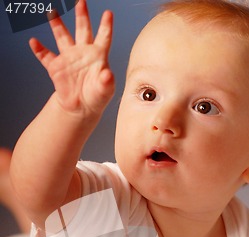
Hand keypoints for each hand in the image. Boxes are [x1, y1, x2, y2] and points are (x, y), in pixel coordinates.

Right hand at [29, 0, 114, 117]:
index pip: (103, 37)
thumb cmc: (97, 97)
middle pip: (82, 30)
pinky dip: (39, 50)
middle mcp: (83, 53)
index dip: (106, 26)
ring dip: (57, 25)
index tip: (108, 14)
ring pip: (62, 37)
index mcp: (98, 56)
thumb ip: (106, 82)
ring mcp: (69, 58)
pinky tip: (34, 42)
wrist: (81, 108)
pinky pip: (45, 56)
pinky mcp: (56, 68)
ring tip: (52, 12)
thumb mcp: (105, 91)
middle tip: (81, 1)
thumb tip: (107, 74)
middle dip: (82, 16)